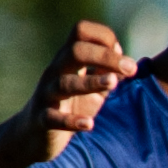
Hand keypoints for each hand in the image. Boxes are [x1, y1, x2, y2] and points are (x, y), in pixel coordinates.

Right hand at [22, 20, 136, 149]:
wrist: (35, 135)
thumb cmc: (70, 106)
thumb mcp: (93, 88)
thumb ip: (108, 73)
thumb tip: (125, 59)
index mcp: (68, 60)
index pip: (81, 32)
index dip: (104, 37)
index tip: (124, 58)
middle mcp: (56, 72)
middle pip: (76, 51)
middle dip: (105, 56)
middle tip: (132, 69)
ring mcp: (47, 94)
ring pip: (65, 83)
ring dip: (91, 82)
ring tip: (113, 83)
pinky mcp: (42, 119)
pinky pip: (53, 118)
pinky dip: (71, 121)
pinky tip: (89, 124)